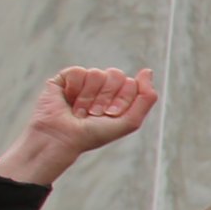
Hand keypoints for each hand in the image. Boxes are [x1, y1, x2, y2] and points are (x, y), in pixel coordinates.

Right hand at [0, 66, 158, 184]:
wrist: (62, 138)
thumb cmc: (95, 133)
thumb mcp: (130, 121)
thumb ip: (147, 98)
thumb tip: (147, 71)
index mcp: (119, 95)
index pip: (131, 83)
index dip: (121, 100)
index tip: (110, 115)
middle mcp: (103, 86)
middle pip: (116, 74)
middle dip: (106, 97)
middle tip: (94, 113)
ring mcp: (84, 81)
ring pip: (97, 73)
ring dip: (89, 97)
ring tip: (80, 111)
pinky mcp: (65, 78)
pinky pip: (78, 71)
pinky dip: (75, 89)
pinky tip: (68, 100)